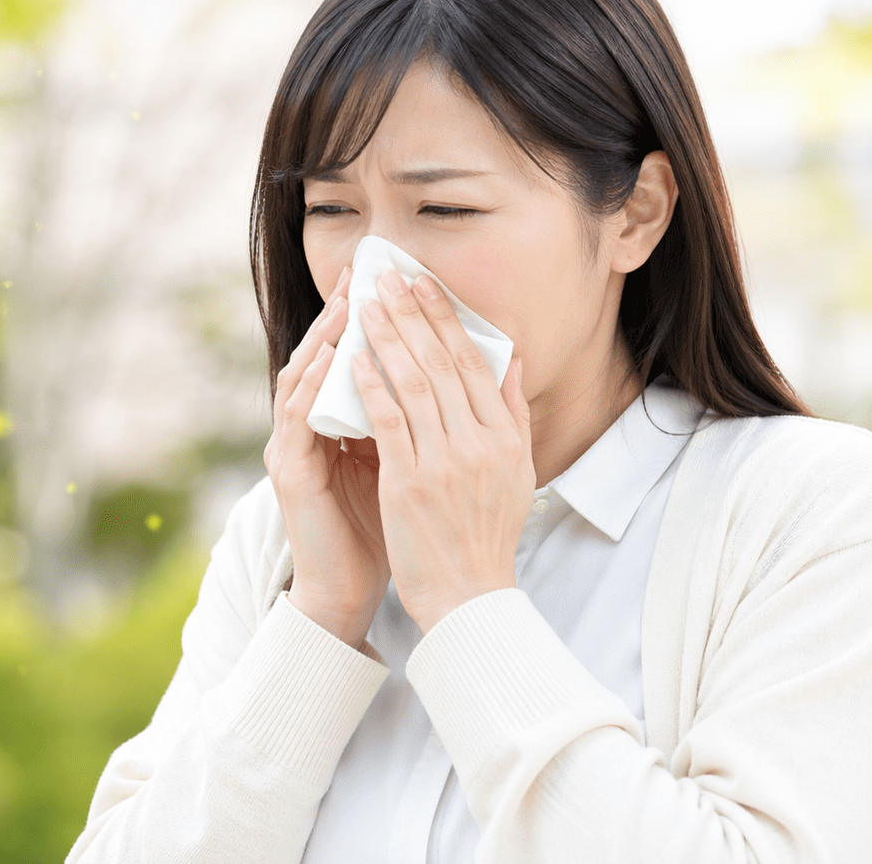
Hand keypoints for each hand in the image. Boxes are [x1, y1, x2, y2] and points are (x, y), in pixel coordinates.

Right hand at [263, 266, 390, 648]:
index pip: (350, 357)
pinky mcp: (290, 472)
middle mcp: (310, 428)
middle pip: (322, 356)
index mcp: (339, 423)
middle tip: (360, 273)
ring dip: (322, 339)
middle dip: (340, 312)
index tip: (392, 280)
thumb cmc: (382, 530)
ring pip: (302, 378)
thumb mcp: (409, 464)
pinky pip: (298, 419)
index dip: (368, 319)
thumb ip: (422, 420)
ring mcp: (294, 447)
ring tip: (345, 304)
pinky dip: (313, 386)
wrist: (351, 589)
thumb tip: (462, 376)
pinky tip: (330, 359)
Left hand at [354, 270, 534, 633]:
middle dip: (411, 314)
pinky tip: (354, 358)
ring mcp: (444, 462)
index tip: (423, 283)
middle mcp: (479, 443)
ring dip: (387, 338)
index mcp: (504, 437)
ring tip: (366, 304)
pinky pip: (389, 422)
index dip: (445, 318)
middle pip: (442, 362)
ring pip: (413, 383)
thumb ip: (512, 412)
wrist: (468, 596)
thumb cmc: (486, 535)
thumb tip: (511, 358)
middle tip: (387, 276)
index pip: (473, 362)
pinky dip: (372, 386)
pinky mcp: (410, 483)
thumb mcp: (516, 471)